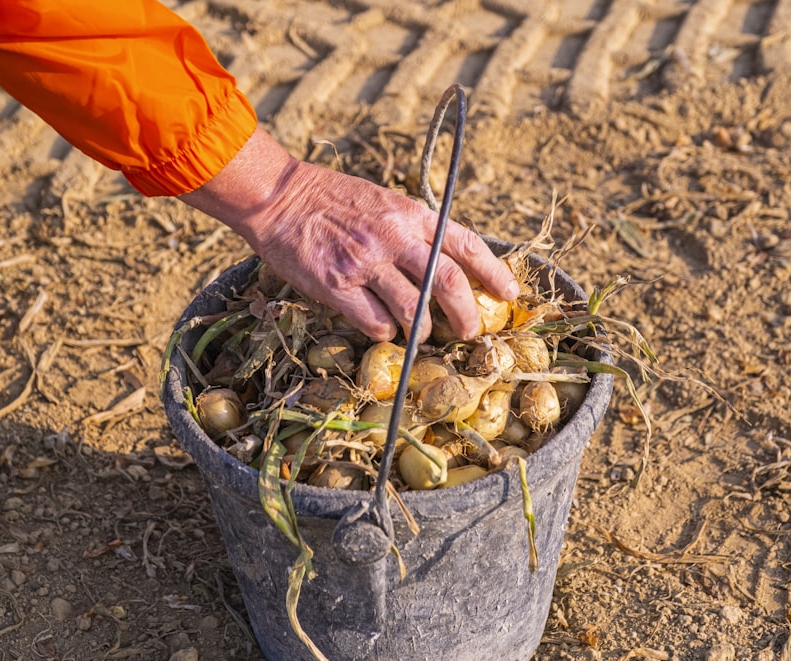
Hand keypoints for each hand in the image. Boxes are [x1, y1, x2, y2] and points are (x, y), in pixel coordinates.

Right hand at [179, 129, 518, 341]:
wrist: (280, 197)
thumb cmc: (335, 201)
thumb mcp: (386, 202)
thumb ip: (417, 230)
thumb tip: (450, 264)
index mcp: (411, 214)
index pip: (466, 244)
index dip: (494, 272)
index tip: (510, 295)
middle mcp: (394, 237)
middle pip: (447, 282)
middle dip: (467, 314)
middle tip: (470, 332)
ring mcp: (365, 262)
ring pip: (414, 309)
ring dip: (423, 329)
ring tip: (421, 333)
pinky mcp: (336, 285)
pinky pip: (375, 321)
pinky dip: (386, 332)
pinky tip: (383, 328)